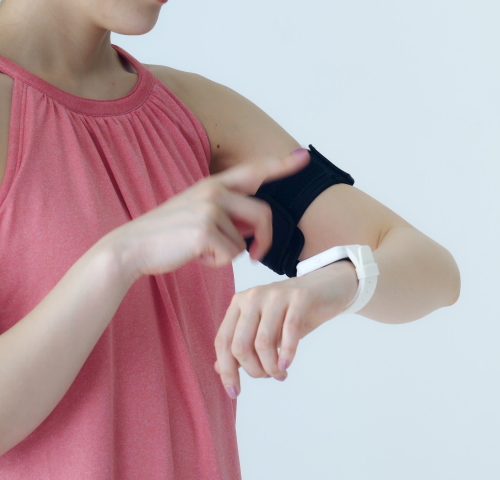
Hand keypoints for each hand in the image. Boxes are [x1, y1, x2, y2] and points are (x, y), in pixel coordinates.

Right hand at [99, 148, 310, 280]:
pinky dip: (217, 263)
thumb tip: (256, 230)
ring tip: (202, 250)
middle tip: (258, 256)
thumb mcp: (199, 215)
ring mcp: (209, 209)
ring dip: (230, 254)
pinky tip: (195, 256)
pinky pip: (231, 255)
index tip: (303, 156)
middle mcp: (214, 191)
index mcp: (214, 185)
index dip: (281, 165)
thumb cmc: (168, 236)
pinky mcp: (205, 230)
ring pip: (245, 241)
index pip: (254, 171)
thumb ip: (229, 214)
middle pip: (263, 215)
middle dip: (266, 240)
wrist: (131, 248)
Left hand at [213, 259, 358, 397]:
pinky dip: (287, 353)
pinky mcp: (299, 297)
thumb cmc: (293, 312)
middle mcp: (253, 297)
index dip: (227, 371)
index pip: (223, 341)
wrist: (326, 288)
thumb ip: (242, 345)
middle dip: (253, 370)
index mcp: (239, 304)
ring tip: (280, 373)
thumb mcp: (265, 328)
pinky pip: (289, 331)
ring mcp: (276, 295)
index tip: (234, 393)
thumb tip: (220, 369)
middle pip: (240, 344)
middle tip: (268, 377)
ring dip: (270, 367)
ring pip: (263, 342)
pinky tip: (287, 364)